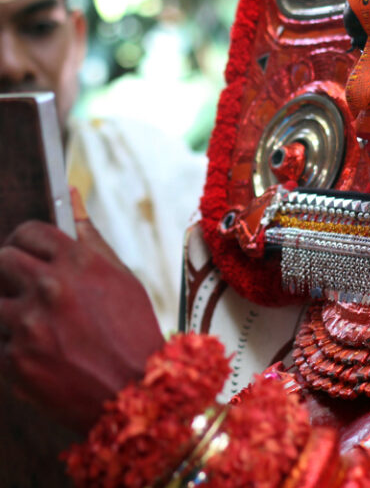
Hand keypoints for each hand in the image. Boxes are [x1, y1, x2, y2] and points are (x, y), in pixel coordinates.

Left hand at [0, 192, 165, 432]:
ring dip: (9, 310)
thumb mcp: (121, 276)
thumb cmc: (133, 331)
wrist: (137, 392)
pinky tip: (43, 354)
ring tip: (36, 324)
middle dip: (10, 271)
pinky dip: (14, 347)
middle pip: (2, 260)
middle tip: (26, 287)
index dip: (26, 240)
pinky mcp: (15, 360)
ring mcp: (29, 324)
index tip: (27, 250)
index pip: (30, 232)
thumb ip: (89, 237)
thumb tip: (72, 195)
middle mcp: (50, 287)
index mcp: (79, 262)